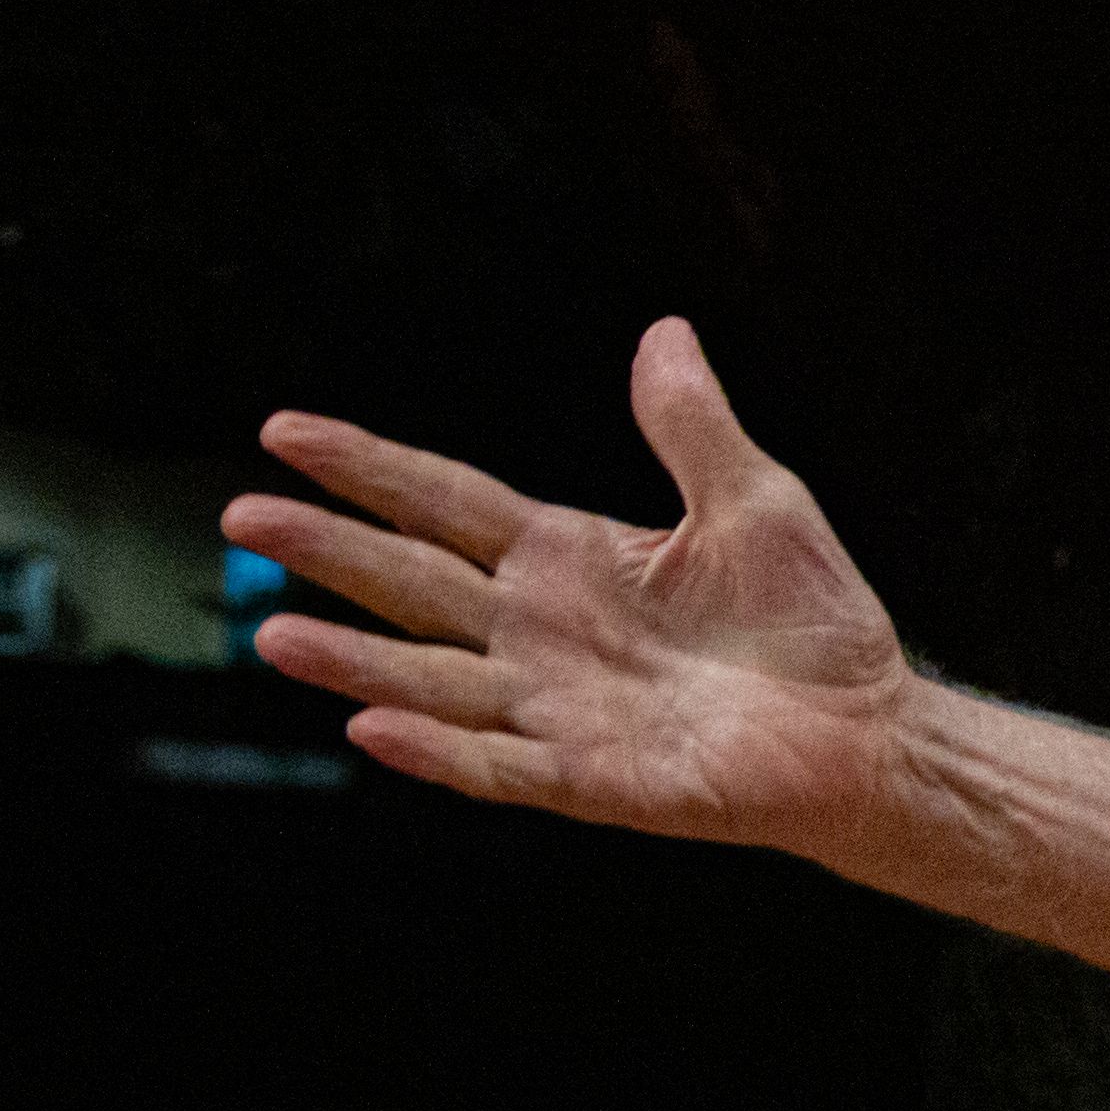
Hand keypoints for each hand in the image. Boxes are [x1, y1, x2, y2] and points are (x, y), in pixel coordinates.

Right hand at [229, 319, 914, 853]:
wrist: (870, 729)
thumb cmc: (812, 622)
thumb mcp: (756, 501)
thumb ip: (692, 426)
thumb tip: (664, 331)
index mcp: (571, 559)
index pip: (446, 503)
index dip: (370, 469)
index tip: (284, 433)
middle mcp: (544, 632)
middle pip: (414, 584)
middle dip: (329, 550)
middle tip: (239, 515)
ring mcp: (560, 708)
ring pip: (433, 680)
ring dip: (355, 661)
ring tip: (275, 633)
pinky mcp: (596, 779)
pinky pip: (502, 765)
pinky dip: (441, 750)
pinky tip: (374, 727)